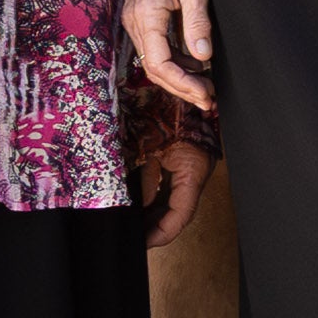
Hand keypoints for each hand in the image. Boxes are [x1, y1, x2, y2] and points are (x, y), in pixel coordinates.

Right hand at [123, 0, 216, 109]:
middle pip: (154, 68)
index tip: (205, 93)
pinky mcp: (141, 15)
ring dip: (179, 76)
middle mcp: (134, 20)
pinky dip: (174, 59)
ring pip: (154, 59)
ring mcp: (135, 18)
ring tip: (207, 86)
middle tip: (209, 99)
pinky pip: (154, 46)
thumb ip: (196, 22)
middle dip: (182, 87)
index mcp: (146, 14)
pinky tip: (195, 64)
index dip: (183, 84)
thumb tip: (202, 57)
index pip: (159, 64)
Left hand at [134, 94, 217, 257]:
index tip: (140, 244)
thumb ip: (142, 176)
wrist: (174, 72)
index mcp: (192, 168)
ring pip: (165, 196)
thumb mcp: (148, 143)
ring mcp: (182, 161)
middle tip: (130, 239)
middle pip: (173, 210)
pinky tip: (126, 199)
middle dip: (152, 227)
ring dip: (146, 211)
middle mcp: (191, 169)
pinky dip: (144, 191)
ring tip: (125, 223)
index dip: (160, 235)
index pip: (180, 216)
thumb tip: (132, 204)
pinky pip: (159, 178)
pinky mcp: (172, 153)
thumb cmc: (168, 102)